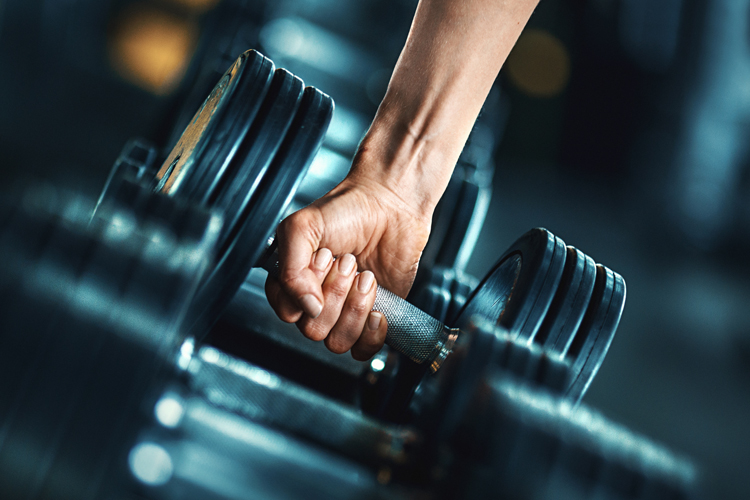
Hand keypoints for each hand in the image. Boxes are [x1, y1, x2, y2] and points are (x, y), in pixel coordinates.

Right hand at [264, 172, 431, 359]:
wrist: (390, 205)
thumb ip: (290, 268)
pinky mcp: (371, 318)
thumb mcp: (302, 227)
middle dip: (335, 294)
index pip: (286, 311)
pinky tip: (378, 307)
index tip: (322, 259)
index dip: (305, 291)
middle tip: (348, 261)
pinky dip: (371, 333)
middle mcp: (315, 300)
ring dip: (355, 308)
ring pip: (337, 341)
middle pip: (313, 329)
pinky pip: (363, 350)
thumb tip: (307, 307)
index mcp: (292, 281)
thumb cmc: (347, 210)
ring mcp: (343, 311)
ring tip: (365, 276)